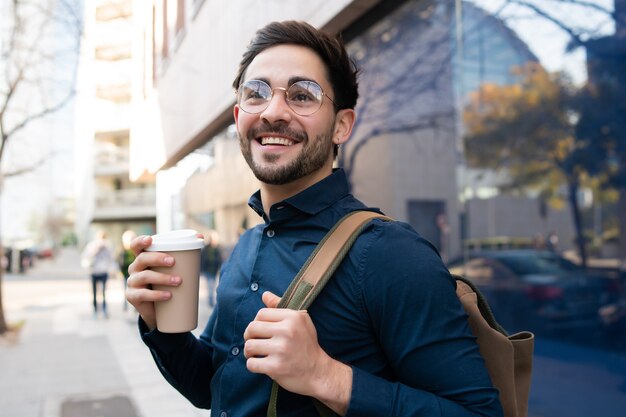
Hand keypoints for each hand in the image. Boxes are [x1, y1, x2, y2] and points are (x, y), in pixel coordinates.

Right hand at [125, 235, 180, 329]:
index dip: (140, 241)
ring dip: (162, 278)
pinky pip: (143, 294)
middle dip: (157, 258)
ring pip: (145, 276)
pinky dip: (157, 295)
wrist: (157, 309)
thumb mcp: (172, 268)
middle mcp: (135, 268)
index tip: (150, 240)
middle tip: (173, 262)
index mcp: (143, 258)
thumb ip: (183, 253)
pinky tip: (168, 295)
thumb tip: (201, 237)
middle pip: (142, 259)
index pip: (136, 246)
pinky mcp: (132, 296)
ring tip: (178, 281)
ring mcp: (132, 282)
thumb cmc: (166, 282)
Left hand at [243, 292, 351, 414]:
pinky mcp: (276, 367)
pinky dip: (253, 365)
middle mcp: (288, 331)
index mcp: (293, 317)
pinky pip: (251, 363)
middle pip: (252, 328)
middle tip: (254, 342)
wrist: (319, 372)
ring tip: (256, 354)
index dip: (257, 322)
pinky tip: (261, 365)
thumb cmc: (307, 345)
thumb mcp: (300, 321)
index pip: (261, 313)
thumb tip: (264, 294)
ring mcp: (282, 349)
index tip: (261, 331)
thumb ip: (280, 307)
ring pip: (249, 346)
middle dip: (249, 336)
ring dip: (249, 352)